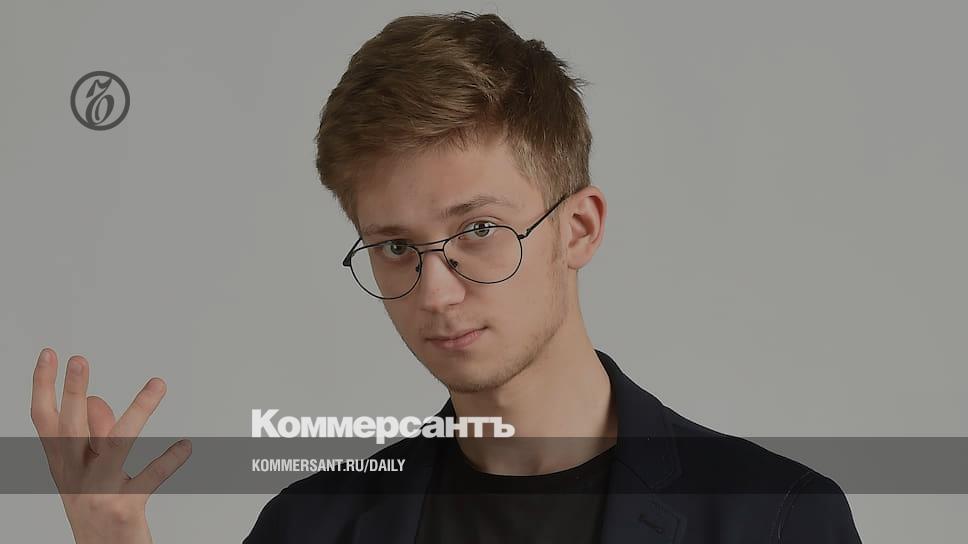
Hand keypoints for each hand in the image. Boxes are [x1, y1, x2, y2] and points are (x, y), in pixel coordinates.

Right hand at [30, 348, 191, 543]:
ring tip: (158, 384)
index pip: (44, 419)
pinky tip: (185, 447)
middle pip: (70, 428)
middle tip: (78, 359)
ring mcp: (98, 491)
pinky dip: (169, 460)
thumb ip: (94, 436)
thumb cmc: (97, 506)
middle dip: (72, 392)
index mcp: (62, 463)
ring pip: (117, 444)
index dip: (43, 386)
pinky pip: (150, 477)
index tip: (49, 354)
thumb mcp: (88, 470)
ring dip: (139, 411)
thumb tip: (97, 402)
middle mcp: (75, 475)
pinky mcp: (123, 508)